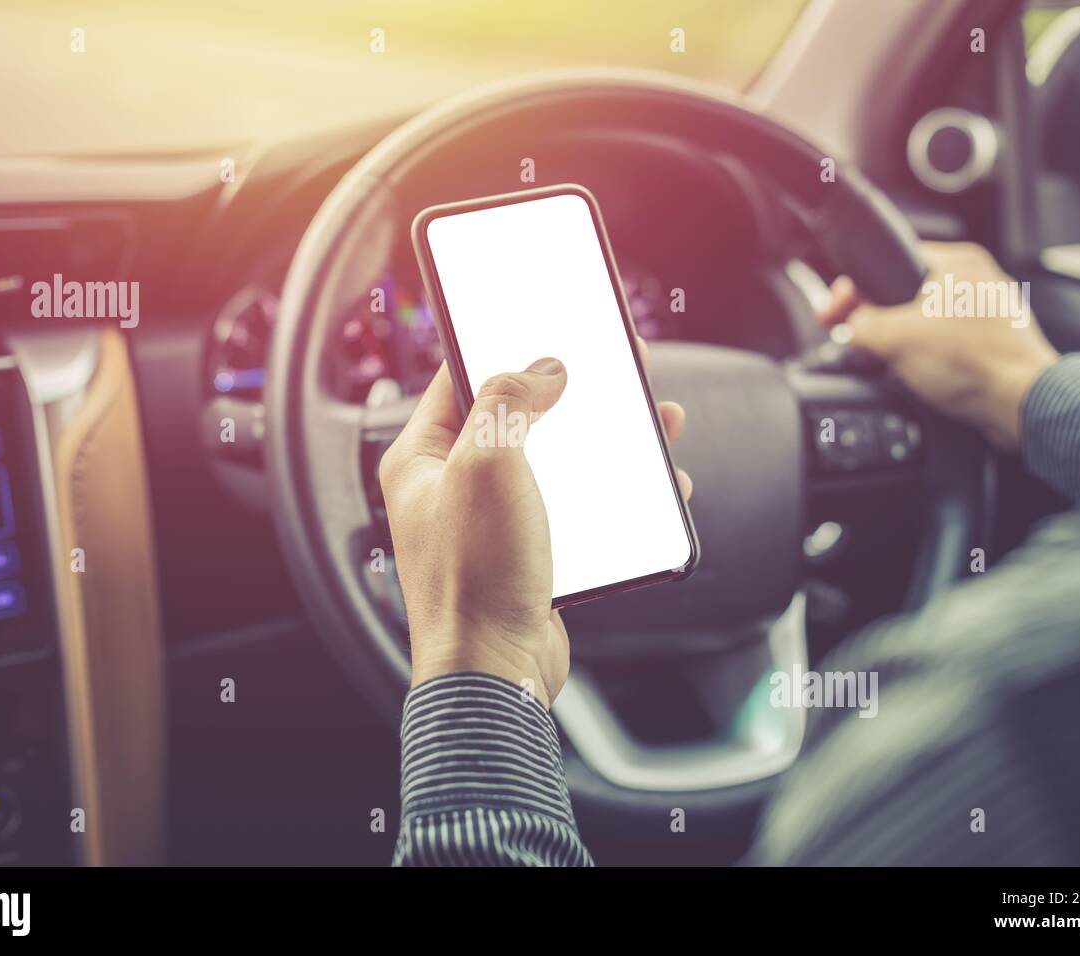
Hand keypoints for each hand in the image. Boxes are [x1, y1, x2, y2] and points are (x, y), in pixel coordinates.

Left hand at [378, 343, 690, 707]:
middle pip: (519, 418)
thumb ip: (508, 402)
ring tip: (655, 424)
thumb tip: (540, 368)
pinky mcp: (531, 556)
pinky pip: (578, 510)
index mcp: (423, 459)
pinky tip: (657, 487)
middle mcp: (454, 488)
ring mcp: (494, 523)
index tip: (550, 327)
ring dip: (606, 442)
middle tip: (618, 369)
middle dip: (573, 393)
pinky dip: (617, 495)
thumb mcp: (487, 464)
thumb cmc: (474, 576)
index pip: (460, 379)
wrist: (495, 673)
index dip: (506, 347)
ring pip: (558, 463)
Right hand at [818, 241, 1058, 449]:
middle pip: (902, 294)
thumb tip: (849, 327)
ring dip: (900, 342)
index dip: (853, 291)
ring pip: (922, 321)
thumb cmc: (975, 364)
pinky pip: (943, 344)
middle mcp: (975, 279)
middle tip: (858, 341)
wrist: (1023, 404)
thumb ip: (860, 325)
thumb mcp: (894, 339)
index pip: (887, 262)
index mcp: (955, 262)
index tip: (834, 313)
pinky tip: (919, 375)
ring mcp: (986, 311)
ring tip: (891, 362)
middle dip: (876, 320)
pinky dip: (925, 357)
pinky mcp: (991, 342)